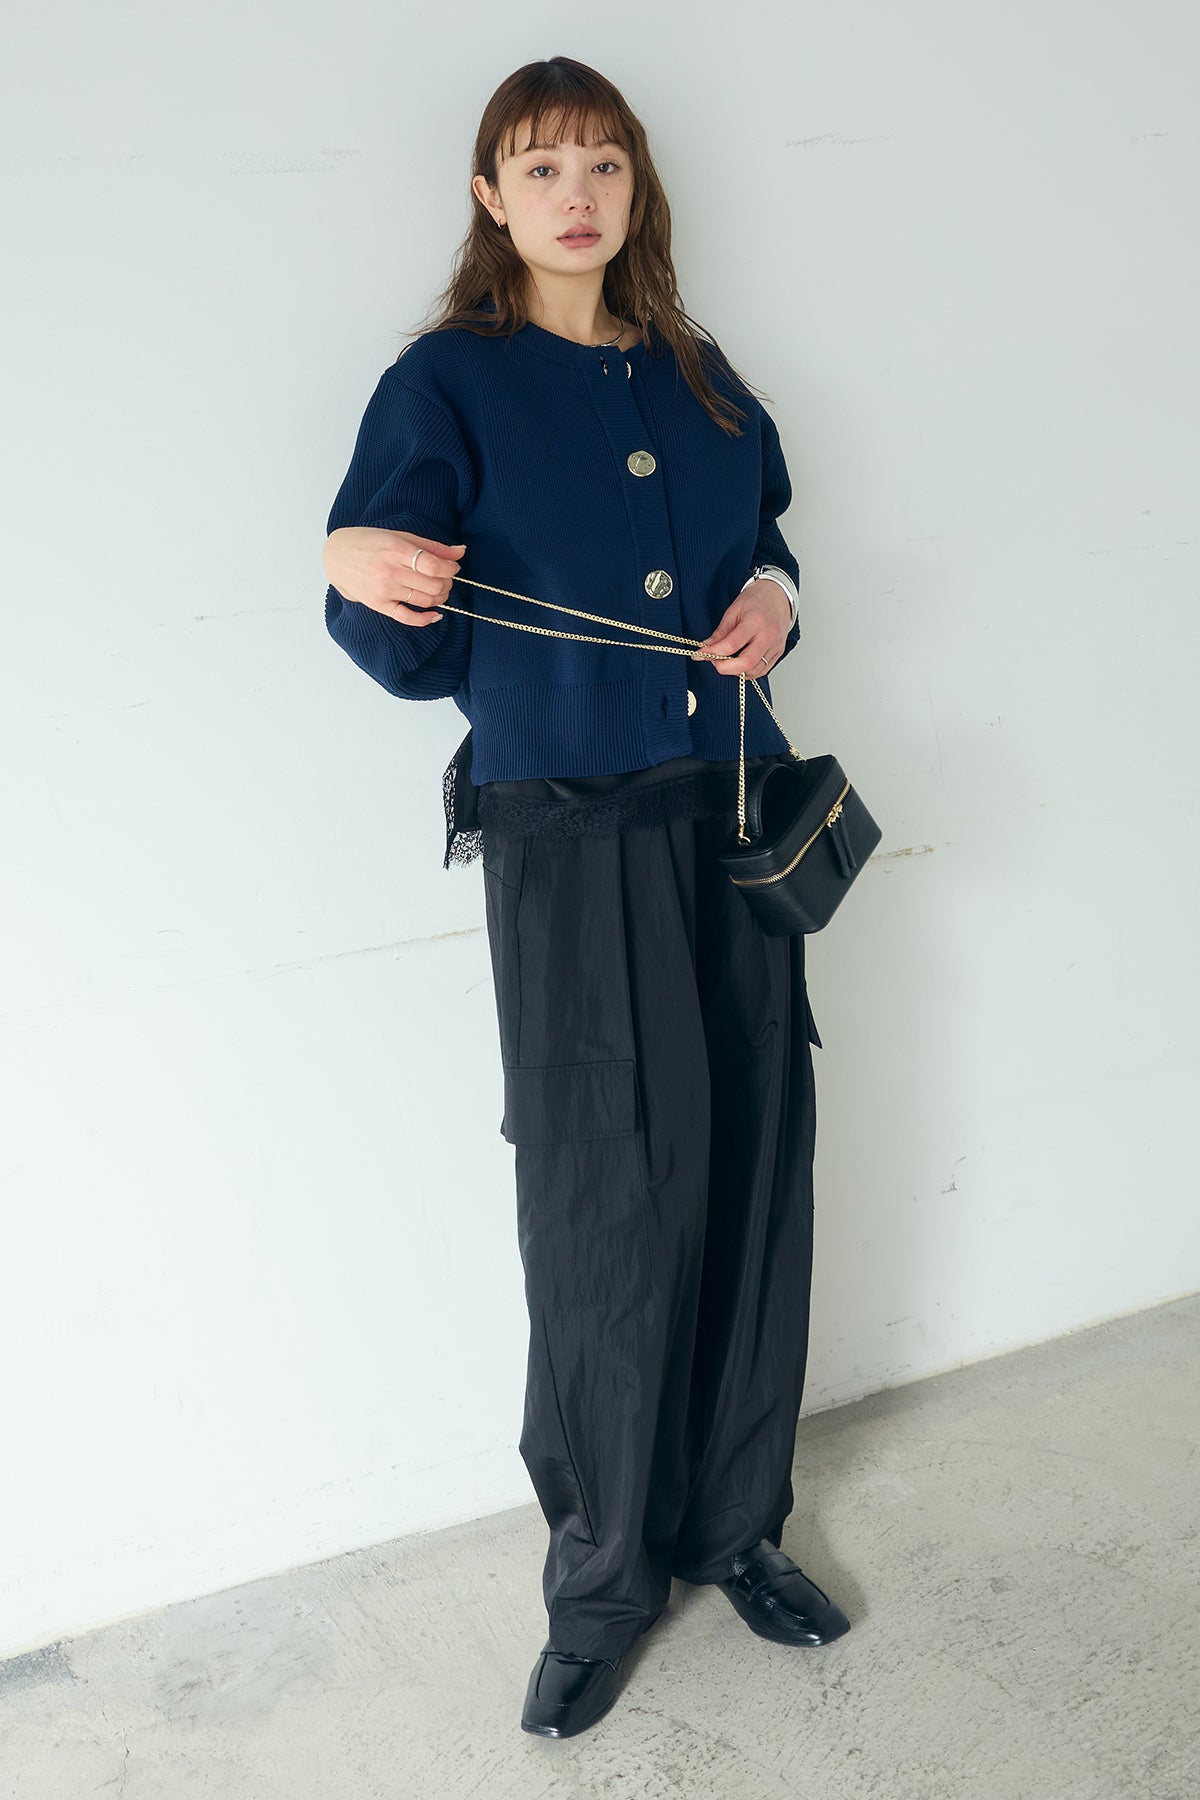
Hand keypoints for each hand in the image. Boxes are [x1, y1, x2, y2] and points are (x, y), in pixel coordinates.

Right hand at [322, 527, 465, 625]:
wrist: (336, 555)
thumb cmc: (368, 542)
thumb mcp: (400, 536)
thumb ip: (431, 546)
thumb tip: (460, 551)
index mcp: (396, 549)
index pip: (433, 565)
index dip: (450, 568)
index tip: (453, 567)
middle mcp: (390, 571)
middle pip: (433, 585)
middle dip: (447, 583)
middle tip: (446, 578)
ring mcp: (384, 590)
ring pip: (425, 601)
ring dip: (440, 597)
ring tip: (439, 590)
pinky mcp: (378, 605)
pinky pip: (408, 618)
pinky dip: (426, 619)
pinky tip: (435, 615)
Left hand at [690, 579, 791, 677]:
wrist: (778, 596)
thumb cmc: (757, 599)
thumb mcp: (734, 610)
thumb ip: (721, 632)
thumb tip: (707, 647)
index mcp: (755, 621)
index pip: (731, 645)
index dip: (712, 653)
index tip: (700, 654)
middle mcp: (768, 636)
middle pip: (746, 663)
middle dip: (725, 667)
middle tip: (713, 661)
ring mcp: (775, 646)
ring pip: (754, 671)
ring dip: (736, 671)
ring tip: (726, 660)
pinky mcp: (779, 652)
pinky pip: (762, 670)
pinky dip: (748, 671)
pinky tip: (739, 663)